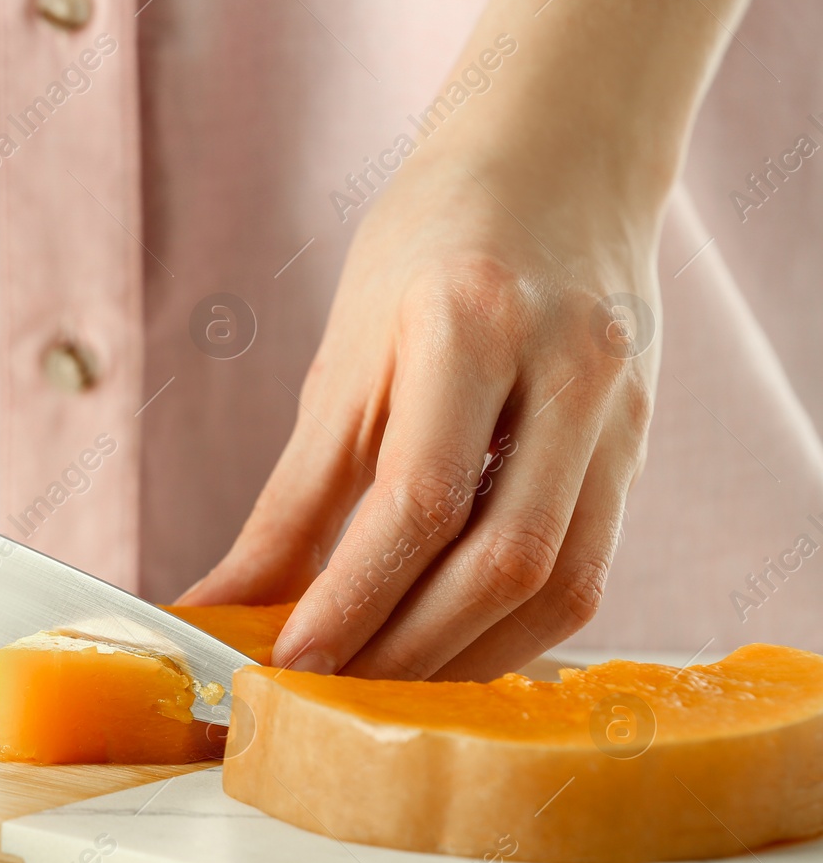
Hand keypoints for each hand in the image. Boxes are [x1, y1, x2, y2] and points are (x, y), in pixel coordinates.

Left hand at [180, 0, 747, 678]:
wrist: (554, 164)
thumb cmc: (428, 247)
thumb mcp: (345, 356)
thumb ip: (293, 495)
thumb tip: (223, 599)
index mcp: (474, 320)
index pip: (419, 499)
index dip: (349, 599)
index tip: (285, 663)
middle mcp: (570, 366)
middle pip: (503, 560)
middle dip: (405, 651)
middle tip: (325, 698)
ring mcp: (622, 411)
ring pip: (564, 583)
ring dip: (464, 660)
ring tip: (380, 692)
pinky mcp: (641, 447)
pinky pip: (589, 570)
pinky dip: (512, 630)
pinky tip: (450, 652)